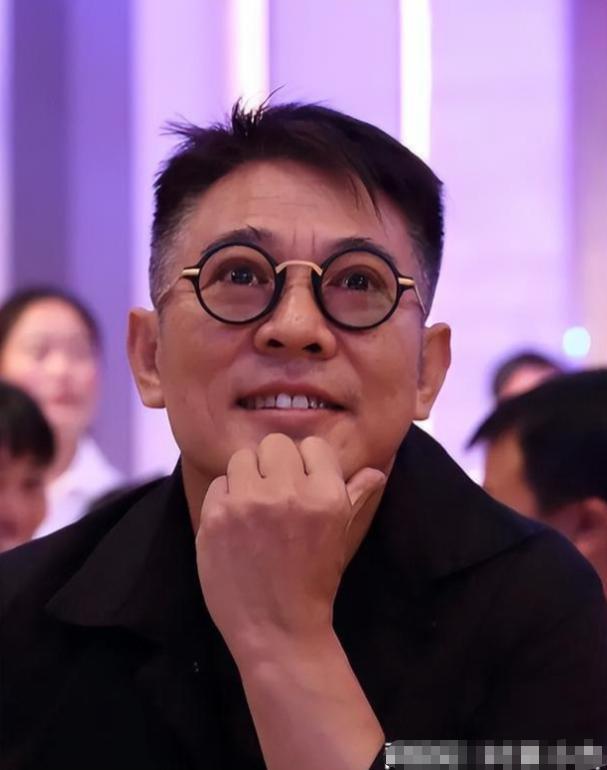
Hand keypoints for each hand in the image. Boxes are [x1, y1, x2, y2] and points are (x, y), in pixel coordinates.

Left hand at [195, 433, 385, 660]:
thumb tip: (376, 470)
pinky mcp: (216, 517)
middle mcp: (288, 493)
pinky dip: (225, 499)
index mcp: (326, 495)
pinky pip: (218, 484)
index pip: (313, 445)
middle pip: (275, 444)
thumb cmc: (313, 582)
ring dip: (247, 478)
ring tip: (253, 508)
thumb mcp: (340, 536)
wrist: (277, 630)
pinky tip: (235, 525)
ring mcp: (248, 503)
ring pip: (242, 458)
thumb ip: (356, 497)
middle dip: (275, 465)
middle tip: (274, 495)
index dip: (307, 464)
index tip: (302, 486)